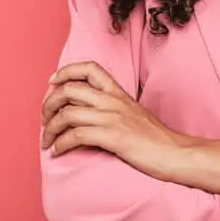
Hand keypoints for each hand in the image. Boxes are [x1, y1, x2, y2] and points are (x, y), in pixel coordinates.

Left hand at [41, 61, 189, 181]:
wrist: (174, 152)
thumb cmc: (155, 138)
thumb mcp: (133, 114)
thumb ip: (113, 108)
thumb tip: (89, 114)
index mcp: (119, 93)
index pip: (90, 68)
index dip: (67, 71)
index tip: (53, 82)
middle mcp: (112, 101)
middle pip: (69, 90)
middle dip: (48, 104)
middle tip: (44, 119)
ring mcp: (112, 118)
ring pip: (67, 114)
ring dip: (50, 129)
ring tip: (47, 141)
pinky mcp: (112, 136)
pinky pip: (75, 136)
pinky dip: (60, 144)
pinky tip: (58, 151)